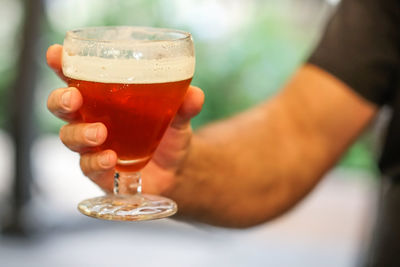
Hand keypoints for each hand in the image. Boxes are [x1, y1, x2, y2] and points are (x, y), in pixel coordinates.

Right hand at [46, 44, 203, 194]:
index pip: (78, 78)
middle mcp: (93, 119)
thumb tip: (195, 95)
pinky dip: (96, 161)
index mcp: (106, 98)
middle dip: (60, 100)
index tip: (55, 54)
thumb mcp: (179, 117)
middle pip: (62, 106)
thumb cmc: (169, 135)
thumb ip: (184, 105)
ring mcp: (93, 146)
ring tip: (100, 133)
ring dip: (80, 133)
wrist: (176, 171)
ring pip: (69, 136)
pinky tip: (110, 158)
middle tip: (73, 99)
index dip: (62, 65)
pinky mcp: (99, 169)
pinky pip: (87, 165)